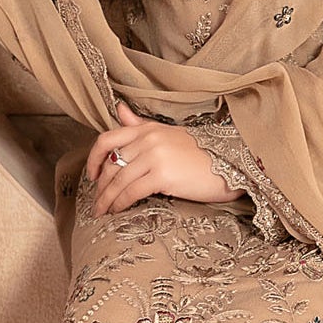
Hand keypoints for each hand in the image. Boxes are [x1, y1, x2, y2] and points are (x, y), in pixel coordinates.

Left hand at [86, 99, 246, 215]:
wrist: (230, 165)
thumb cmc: (201, 155)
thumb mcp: (169, 134)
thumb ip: (140, 125)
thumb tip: (120, 110)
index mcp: (148, 129)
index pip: (107, 139)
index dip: (93, 159)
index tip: (92, 176)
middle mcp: (148, 139)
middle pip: (111, 165)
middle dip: (100, 187)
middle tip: (97, 203)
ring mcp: (155, 156)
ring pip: (118, 180)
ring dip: (106, 200)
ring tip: (103, 212)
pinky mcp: (162, 175)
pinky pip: (131, 192)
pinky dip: (120, 204)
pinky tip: (117, 211)